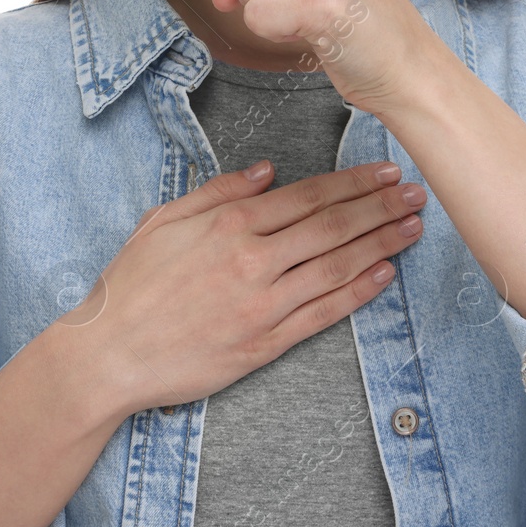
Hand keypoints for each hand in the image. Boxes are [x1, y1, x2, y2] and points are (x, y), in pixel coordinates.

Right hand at [64, 160, 426, 417]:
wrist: (109, 354)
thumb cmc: (130, 286)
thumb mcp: (162, 221)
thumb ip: (216, 192)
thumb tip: (266, 171)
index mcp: (229, 224)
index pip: (308, 196)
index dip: (353, 182)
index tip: (386, 172)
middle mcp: (253, 260)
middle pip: (332, 226)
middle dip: (381, 207)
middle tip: (417, 194)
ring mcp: (262, 305)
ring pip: (336, 266)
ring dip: (381, 244)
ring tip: (413, 229)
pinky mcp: (265, 344)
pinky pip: (323, 314)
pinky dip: (358, 293)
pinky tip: (384, 275)